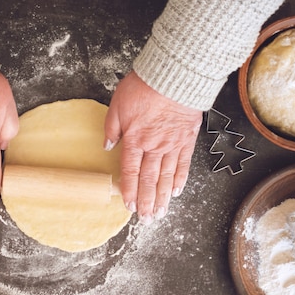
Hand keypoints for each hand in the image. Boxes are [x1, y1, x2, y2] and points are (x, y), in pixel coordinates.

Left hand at [105, 71, 202, 224]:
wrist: (174, 74)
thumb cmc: (144, 86)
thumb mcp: (118, 104)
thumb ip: (111, 128)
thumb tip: (107, 145)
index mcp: (135, 139)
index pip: (130, 172)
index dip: (129, 191)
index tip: (129, 206)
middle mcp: (154, 146)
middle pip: (149, 180)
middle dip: (147, 202)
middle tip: (147, 220)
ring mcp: (172, 144)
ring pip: (166, 176)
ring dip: (163, 197)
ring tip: (161, 213)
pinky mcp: (187, 139)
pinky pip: (183, 164)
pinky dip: (180, 179)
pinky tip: (176, 192)